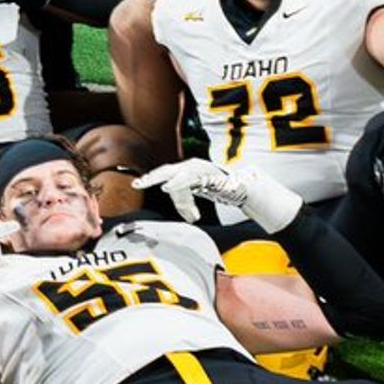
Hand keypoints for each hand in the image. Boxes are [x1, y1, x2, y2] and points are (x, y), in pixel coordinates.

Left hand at [141, 154, 300, 234]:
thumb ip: (190, 203)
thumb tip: (186, 217)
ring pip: (177, 174)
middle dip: (152, 177)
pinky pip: (190, 179)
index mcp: (189, 171)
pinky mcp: (209, 174)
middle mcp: (193, 166)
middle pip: (167, 171)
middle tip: (137, 185)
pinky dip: (178, 183)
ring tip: (153, 187)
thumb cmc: (224, 191)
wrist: (247, 187)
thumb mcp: (202, 197)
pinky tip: (168, 189)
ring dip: (164, 180)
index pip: (166, 174)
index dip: (151, 178)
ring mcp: (201, 169)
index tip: (136, 185)